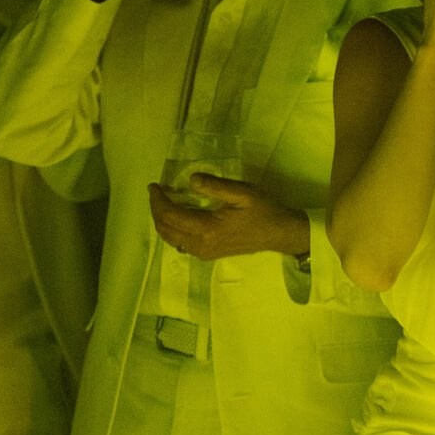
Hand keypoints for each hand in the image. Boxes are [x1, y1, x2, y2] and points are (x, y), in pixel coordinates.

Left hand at [148, 177, 309, 260]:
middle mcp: (201, 245)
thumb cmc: (263, 211)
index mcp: (207, 229)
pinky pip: (181, 244)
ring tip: (164, 201)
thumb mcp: (242, 192)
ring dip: (163, 221)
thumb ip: (214, 186)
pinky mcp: (208, 254)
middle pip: (166, 229)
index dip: (158, 200)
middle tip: (157, 191)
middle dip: (156, 210)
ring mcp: (204, 253)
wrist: (279, 234)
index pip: (170, 215)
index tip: (154, 185)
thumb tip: (191, 180)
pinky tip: (178, 216)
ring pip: (171, 239)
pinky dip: (173, 230)